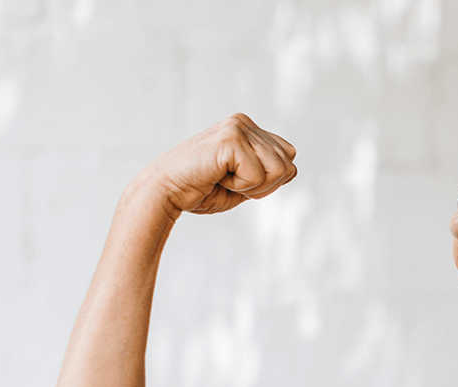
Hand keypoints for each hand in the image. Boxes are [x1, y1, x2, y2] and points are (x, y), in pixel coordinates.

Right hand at [135, 113, 297, 216]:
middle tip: (230, 182)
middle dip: (264, 186)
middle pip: (288, 165)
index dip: (270, 181)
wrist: (165, 192)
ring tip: (223, 179)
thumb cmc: (200, 190)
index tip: (239, 182)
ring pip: (279, 170)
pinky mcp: (231, 138)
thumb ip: (267, 173)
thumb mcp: (244, 182)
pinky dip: (241, 187)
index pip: (289, 157)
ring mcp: (238, 127)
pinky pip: (259, 175)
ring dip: (253, 187)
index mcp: (248, 129)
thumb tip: (293, 168)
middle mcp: (244, 123)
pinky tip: (217, 177)